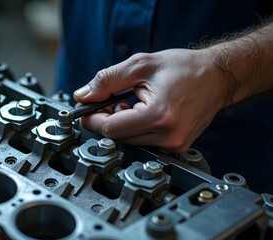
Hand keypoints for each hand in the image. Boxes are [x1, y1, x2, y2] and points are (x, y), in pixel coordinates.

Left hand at [74, 49, 230, 152]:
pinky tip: (144, 114)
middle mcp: (168, 136)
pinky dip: (136, 129)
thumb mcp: (140, 65)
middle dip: (108, 119)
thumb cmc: (183, 68)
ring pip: (129, 141)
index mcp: (159, 115)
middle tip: (115, 99)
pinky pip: (143, 142)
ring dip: (123, 124)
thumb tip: (83, 96)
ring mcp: (174, 145)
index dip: (92, 119)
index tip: (86, 110)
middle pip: (118, 137)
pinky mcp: (177, 147)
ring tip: (134, 103)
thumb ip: (107, 81)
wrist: (217, 77)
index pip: (110, 129)